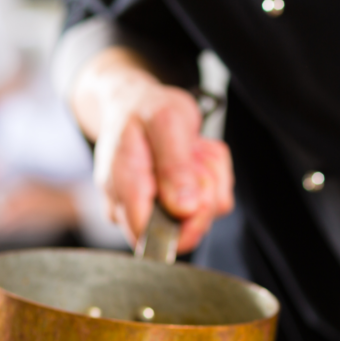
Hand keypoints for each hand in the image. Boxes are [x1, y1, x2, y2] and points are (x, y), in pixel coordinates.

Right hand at [71, 48, 232, 252]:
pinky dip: (216, 176)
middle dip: (205, 189)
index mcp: (123, 189)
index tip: (199, 195)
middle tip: (193, 155)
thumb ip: (174, 167)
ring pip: (205, 214)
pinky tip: (196, 156)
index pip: (152, 238)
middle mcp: (135, 206)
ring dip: (211, 177)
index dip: (185, 226)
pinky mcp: (177, 205)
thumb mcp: (165, 124)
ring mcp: (158, 208)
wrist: (138, 101)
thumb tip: (184, 209)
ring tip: (192, 150)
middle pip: (185, 232)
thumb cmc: (146, 109)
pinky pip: (213, 202)